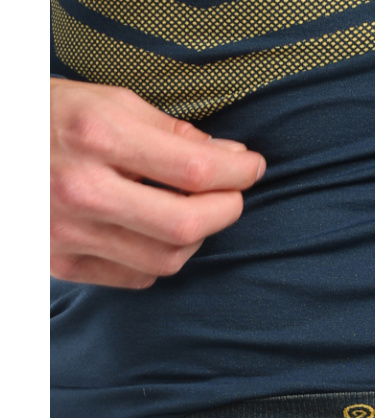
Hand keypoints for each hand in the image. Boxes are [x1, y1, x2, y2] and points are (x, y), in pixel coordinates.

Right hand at [50, 78, 265, 288]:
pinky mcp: (61, 263)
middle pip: (186, 224)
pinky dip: (158, 259)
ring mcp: (69, 232)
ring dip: (195, 238)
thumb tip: (227, 156)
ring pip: (166, 260)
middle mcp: (82, 189)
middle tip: (232, 196)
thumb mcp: (100, 100)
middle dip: (224, 211)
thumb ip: (167, 131)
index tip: (251, 166)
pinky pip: (135, 277)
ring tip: (193, 211)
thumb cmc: (41, 116)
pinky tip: (155, 233)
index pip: (193, 168)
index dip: (237, 172)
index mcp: (94, 135)